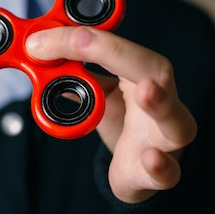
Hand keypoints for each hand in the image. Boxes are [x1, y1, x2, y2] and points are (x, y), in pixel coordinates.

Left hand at [26, 27, 196, 203]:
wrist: (142, 168)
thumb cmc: (125, 121)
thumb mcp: (98, 95)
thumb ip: (73, 76)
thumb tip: (37, 53)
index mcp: (144, 73)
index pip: (116, 47)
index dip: (78, 40)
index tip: (38, 42)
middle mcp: (164, 100)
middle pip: (154, 71)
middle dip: (120, 54)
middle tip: (82, 41)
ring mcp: (167, 137)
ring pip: (176, 121)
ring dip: (160, 105)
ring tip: (145, 92)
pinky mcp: (161, 173)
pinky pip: (168, 172)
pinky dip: (162, 166)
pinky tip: (151, 158)